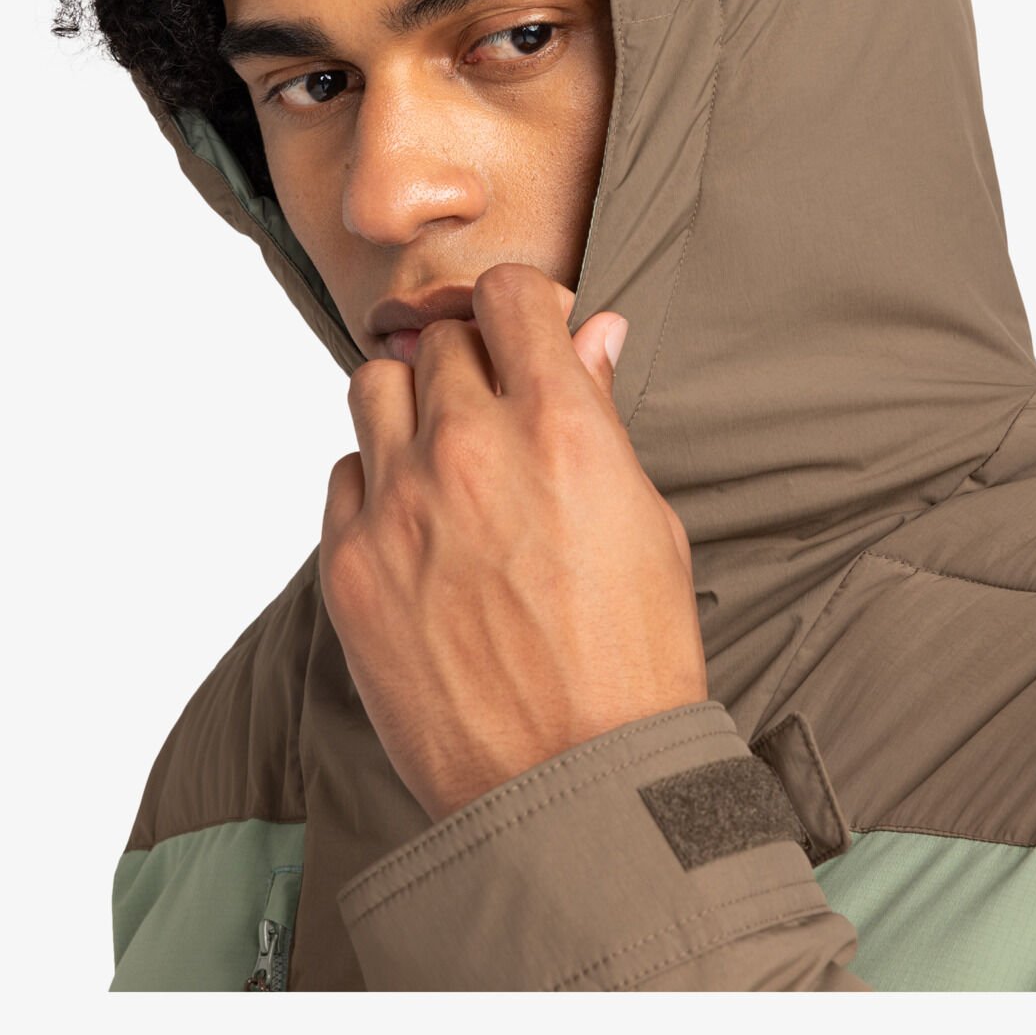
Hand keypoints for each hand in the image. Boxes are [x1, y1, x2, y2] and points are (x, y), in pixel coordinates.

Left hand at [319, 262, 707, 821]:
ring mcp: (400, 505)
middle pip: (439, 341)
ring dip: (410, 403)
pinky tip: (415, 524)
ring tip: (443, 455)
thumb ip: (601, 416)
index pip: (508, 296)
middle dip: (470, 361)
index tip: (525, 328)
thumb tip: (590, 336)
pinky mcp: (349, 564)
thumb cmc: (631, 660)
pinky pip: (343, 475)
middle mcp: (471, 447)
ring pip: (373, 386)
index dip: (519, 303)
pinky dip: (376, 481)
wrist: (571, 785)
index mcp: (559, 426)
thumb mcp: (646, 520)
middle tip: (493, 409)